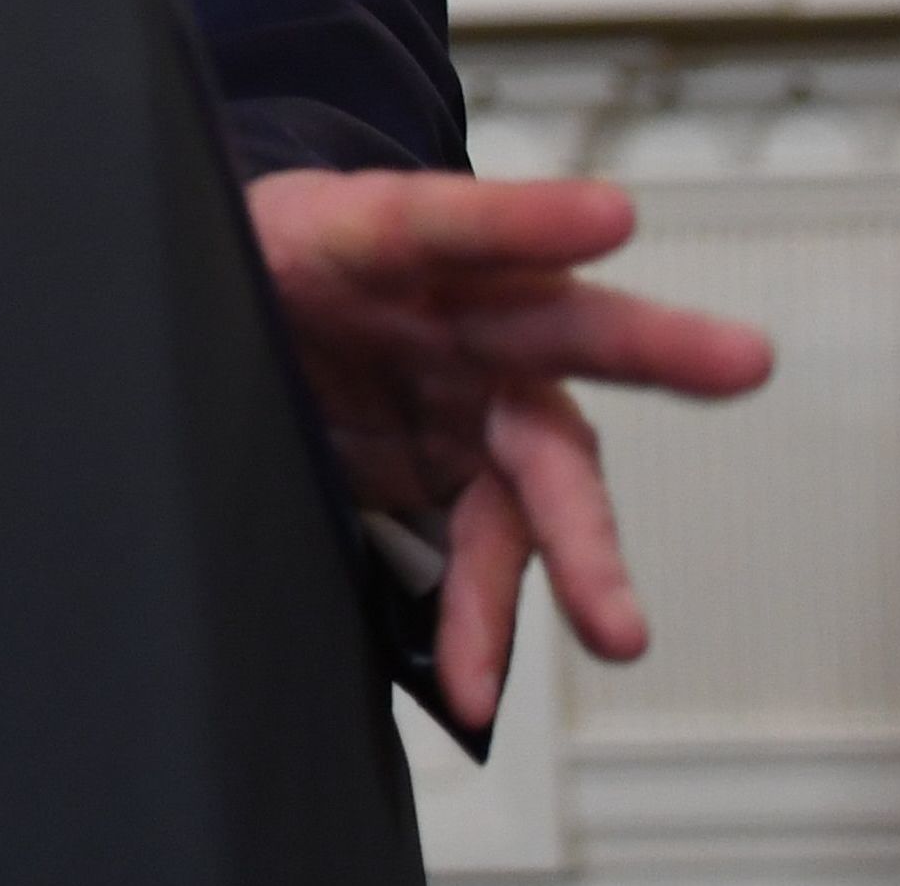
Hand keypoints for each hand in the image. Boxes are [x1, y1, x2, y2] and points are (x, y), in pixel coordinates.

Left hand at [248, 169, 774, 732]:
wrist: (267, 305)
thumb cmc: (258, 263)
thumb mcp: (217, 253)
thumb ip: (227, 288)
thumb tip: (159, 349)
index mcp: (379, 236)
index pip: (443, 218)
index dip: (524, 219)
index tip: (613, 215)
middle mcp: (461, 317)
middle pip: (561, 326)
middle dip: (652, 344)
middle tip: (740, 360)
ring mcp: (477, 401)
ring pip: (548, 472)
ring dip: (585, 554)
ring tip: (620, 631)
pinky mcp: (468, 477)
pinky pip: (487, 551)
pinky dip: (481, 620)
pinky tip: (474, 684)